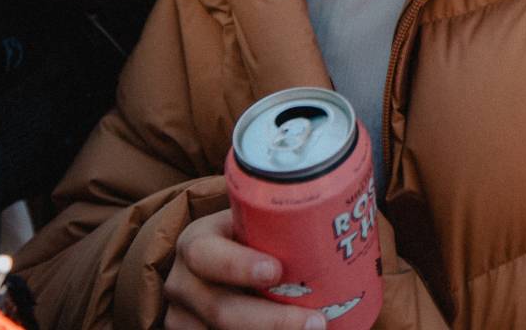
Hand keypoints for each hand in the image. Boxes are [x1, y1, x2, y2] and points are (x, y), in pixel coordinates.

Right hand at [163, 209, 325, 329]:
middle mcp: (183, 284)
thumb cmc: (241, 236)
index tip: (276, 271)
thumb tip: (342, 206)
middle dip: (273, 321)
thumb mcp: (244, 221)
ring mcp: (184, 320)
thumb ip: (276, 216)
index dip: (239, 266)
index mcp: (195, 244)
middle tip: (317, 322)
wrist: (207, 263)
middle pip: (222, 310)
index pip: (207, 255)